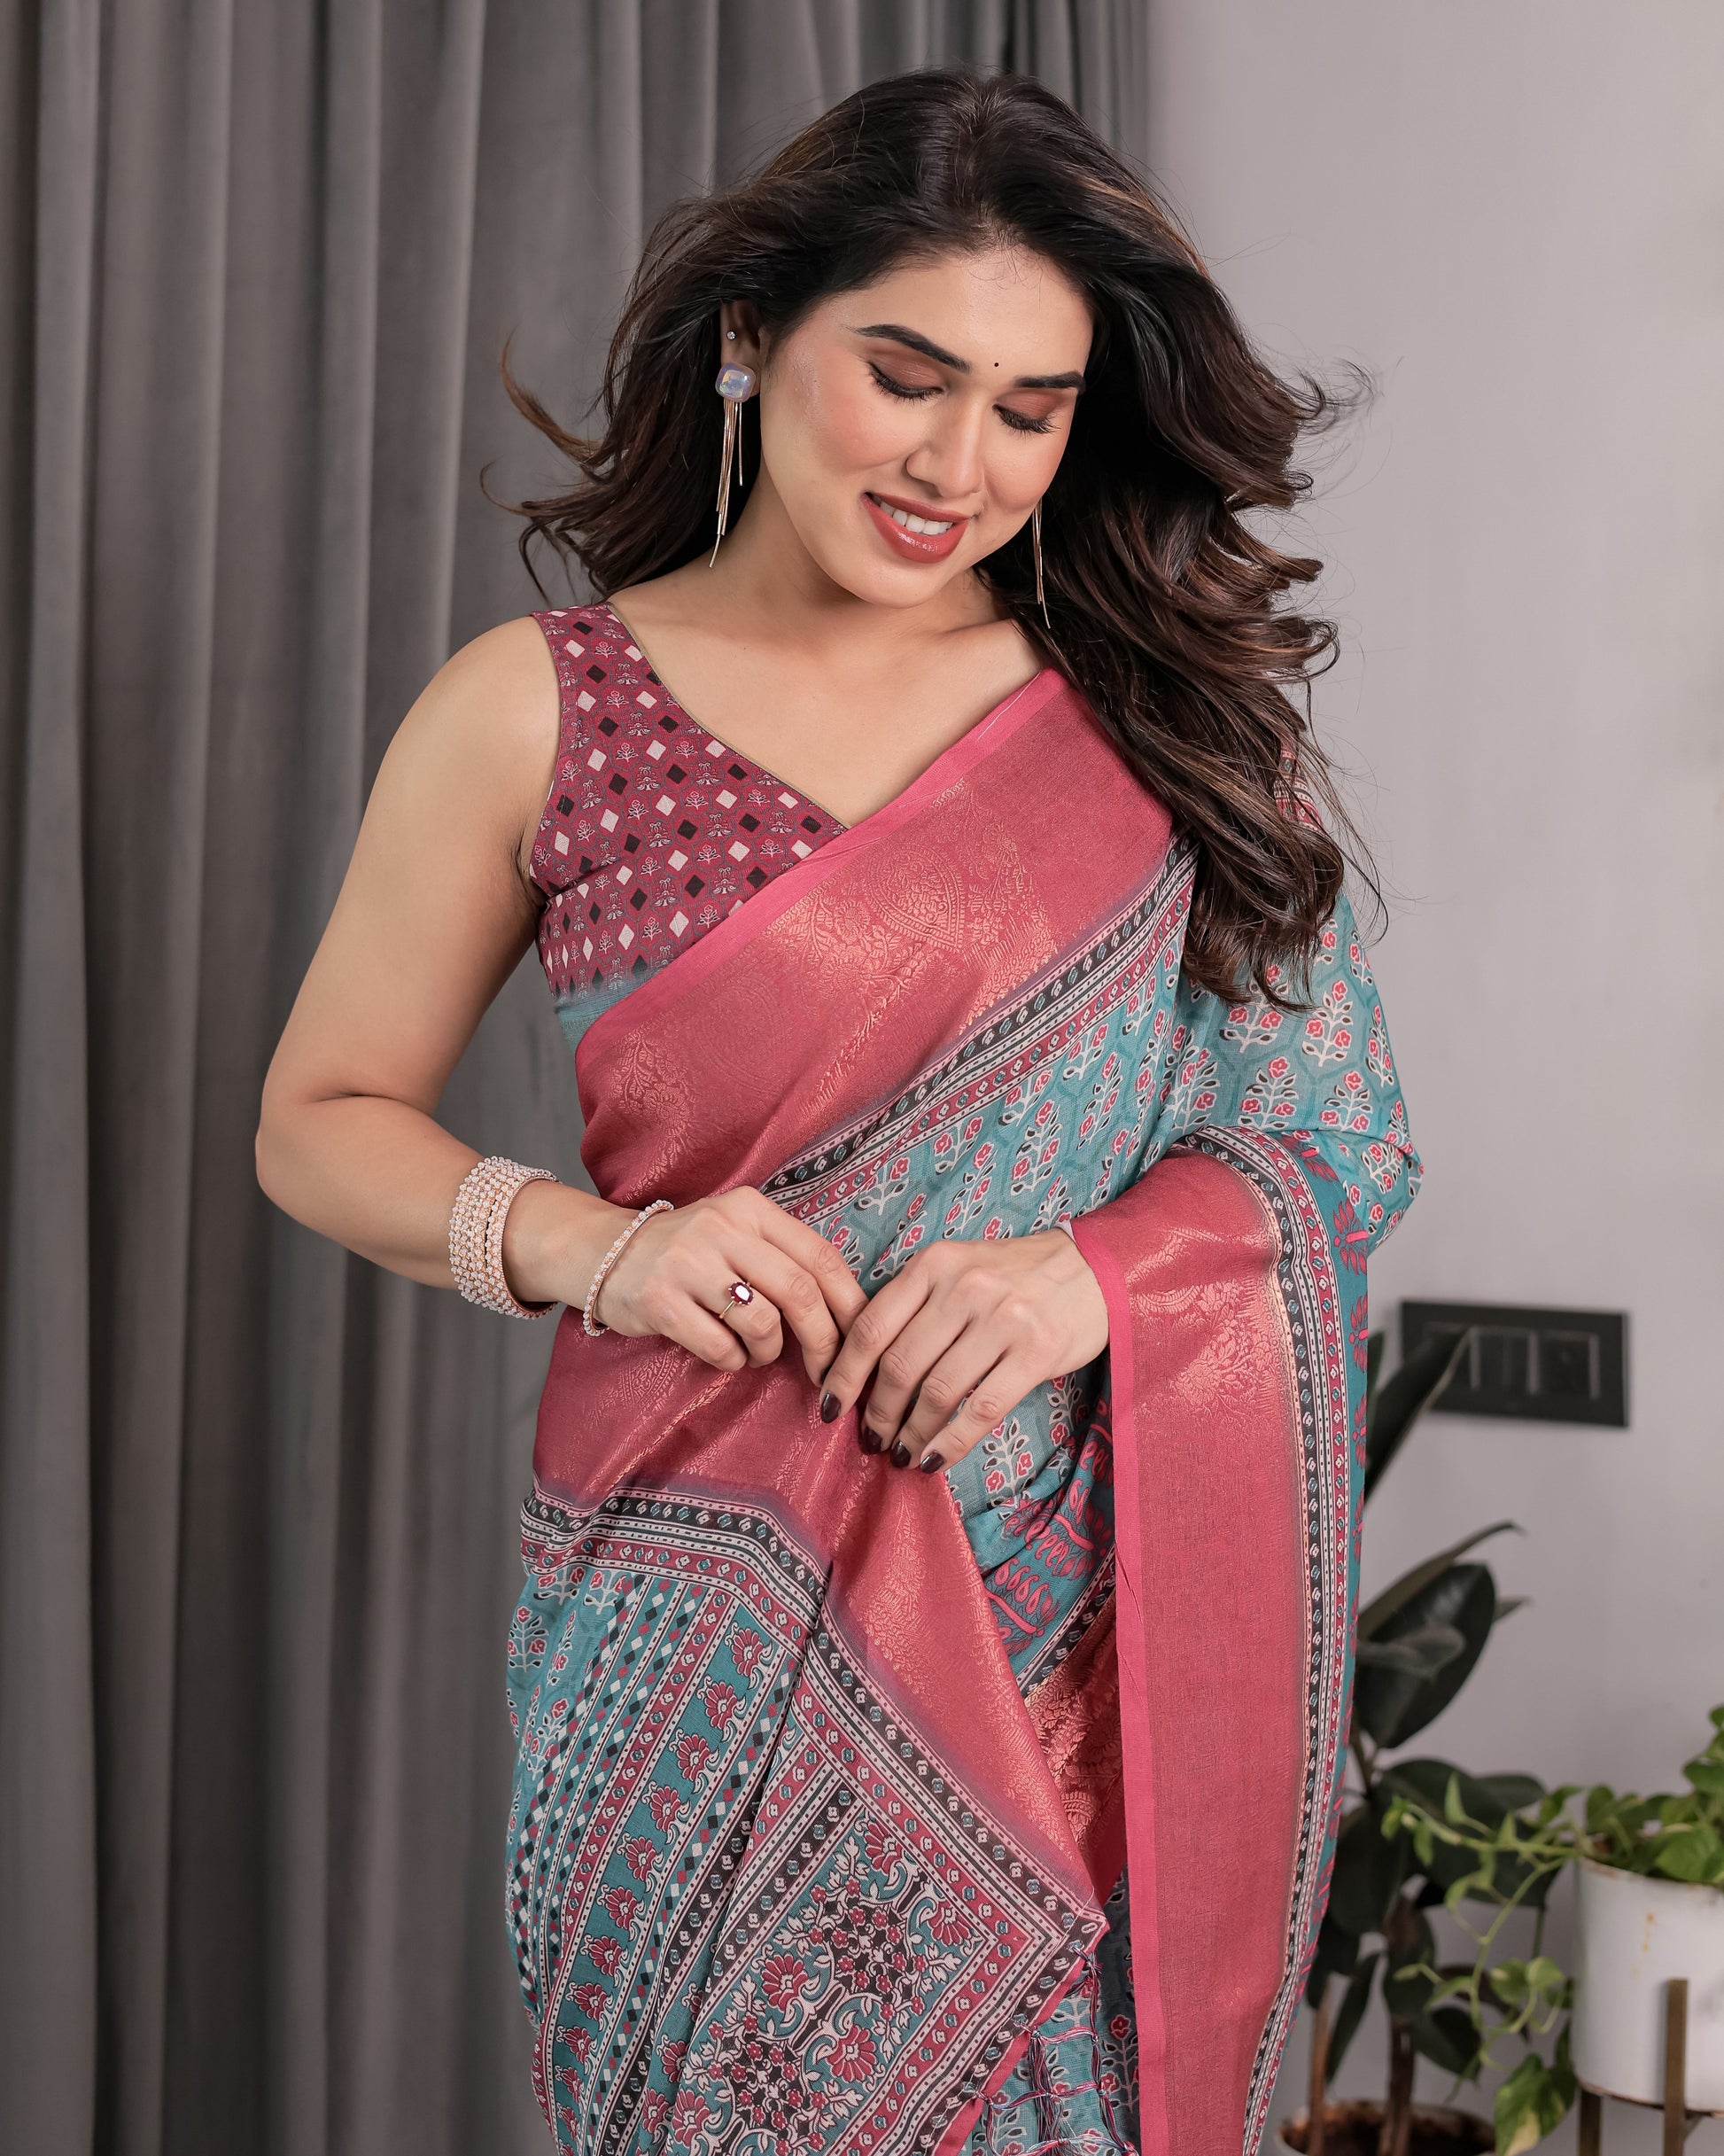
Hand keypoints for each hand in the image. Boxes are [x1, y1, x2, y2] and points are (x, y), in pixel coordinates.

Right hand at [596, 1185, 867, 1386]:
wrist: (607, 1252)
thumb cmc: (690, 1251)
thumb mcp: (738, 1232)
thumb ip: (786, 1257)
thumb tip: (851, 1311)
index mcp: (751, 1209)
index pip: (820, 1255)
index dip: (850, 1302)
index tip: (862, 1336)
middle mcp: (721, 1228)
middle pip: (799, 1291)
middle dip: (824, 1340)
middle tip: (827, 1368)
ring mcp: (687, 1264)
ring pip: (763, 1323)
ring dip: (770, 1352)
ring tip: (757, 1351)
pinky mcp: (660, 1301)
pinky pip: (721, 1347)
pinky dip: (734, 1361)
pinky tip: (727, 1353)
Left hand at [815, 1229, 1108, 1472]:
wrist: (1093, 1268)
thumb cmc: (1013, 1275)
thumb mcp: (957, 1267)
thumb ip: (915, 1304)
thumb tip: (864, 1368)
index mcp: (934, 1264)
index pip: (871, 1327)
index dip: (844, 1374)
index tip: (831, 1405)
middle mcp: (964, 1287)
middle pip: (900, 1366)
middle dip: (877, 1413)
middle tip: (869, 1439)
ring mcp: (1003, 1319)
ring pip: (937, 1392)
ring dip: (911, 1434)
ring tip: (900, 1454)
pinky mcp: (1036, 1351)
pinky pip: (982, 1409)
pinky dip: (951, 1442)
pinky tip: (935, 1459)